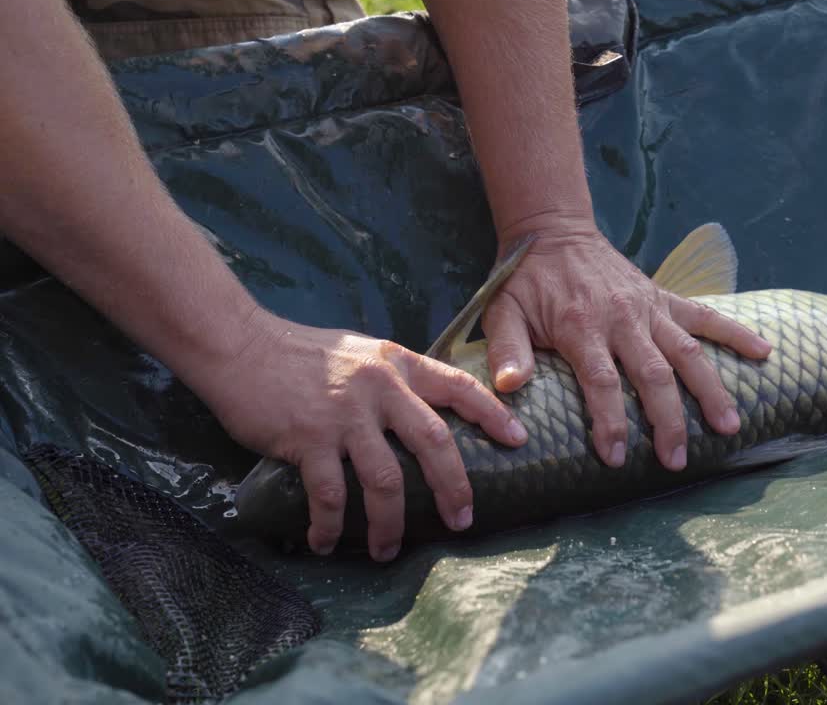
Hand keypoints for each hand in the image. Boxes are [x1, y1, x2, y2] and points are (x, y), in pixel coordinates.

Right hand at [194, 310, 527, 560]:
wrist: (239, 344)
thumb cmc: (300, 353)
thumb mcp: (361, 354)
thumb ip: (391, 380)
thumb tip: (417, 413)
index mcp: (397, 364)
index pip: (459, 386)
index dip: (493, 414)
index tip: (519, 440)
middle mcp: (380, 388)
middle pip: (434, 442)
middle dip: (454, 488)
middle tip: (462, 520)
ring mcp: (345, 414)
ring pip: (386, 480)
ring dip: (390, 523)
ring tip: (388, 550)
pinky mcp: (307, 438)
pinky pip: (329, 494)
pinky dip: (330, 525)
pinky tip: (327, 541)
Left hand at [482, 219, 771, 470]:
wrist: (553, 233)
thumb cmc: (526, 282)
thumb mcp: (503, 312)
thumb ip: (506, 350)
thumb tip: (508, 387)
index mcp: (582, 326)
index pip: (602, 382)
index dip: (611, 421)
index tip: (617, 457)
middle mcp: (623, 319)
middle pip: (654, 375)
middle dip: (668, 421)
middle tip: (676, 461)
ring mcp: (649, 309)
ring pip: (688, 353)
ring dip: (710, 390)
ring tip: (729, 428)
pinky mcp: (664, 299)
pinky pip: (706, 316)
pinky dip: (736, 333)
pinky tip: (764, 353)